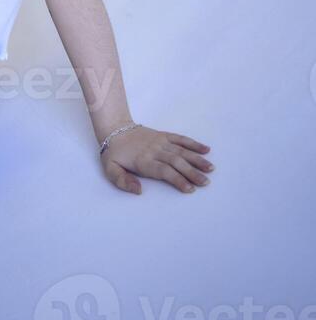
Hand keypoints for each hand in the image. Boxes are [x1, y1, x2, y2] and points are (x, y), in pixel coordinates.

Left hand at [99, 124, 213, 194]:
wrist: (114, 128)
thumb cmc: (114, 153)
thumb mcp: (110, 169)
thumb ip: (123, 181)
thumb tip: (139, 191)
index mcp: (143, 161)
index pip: (164, 171)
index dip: (178, 179)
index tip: (190, 188)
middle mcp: (155, 151)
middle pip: (176, 162)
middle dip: (192, 172)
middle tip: (206, 182)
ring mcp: (160, 141)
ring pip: (181, 151)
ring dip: (197, 159)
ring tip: (210, 168)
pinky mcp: (163, 135)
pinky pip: (180, 138)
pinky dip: (193, 143)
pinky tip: (205, 149)